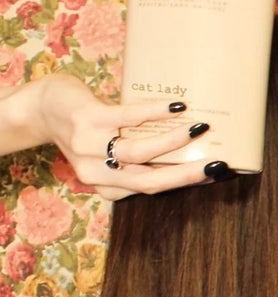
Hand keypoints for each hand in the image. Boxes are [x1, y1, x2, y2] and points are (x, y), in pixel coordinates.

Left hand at [37, 74, 226, 200]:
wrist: (42, 107)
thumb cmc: (87, 129)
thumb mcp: (111, 151)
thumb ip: (141, 157)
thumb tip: (190, 145)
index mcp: (109, 187)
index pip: (153, 189)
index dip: (186, 182)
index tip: (214, 173)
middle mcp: (97, 174)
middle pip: (150, 181)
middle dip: (187, 174)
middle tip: (217, 164)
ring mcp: (89, 147)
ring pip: (138, 153)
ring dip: (172, 142)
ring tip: (199, 129)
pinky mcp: (86, 119)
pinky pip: (126, 118)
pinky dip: (153, 113)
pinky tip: (175, 107)